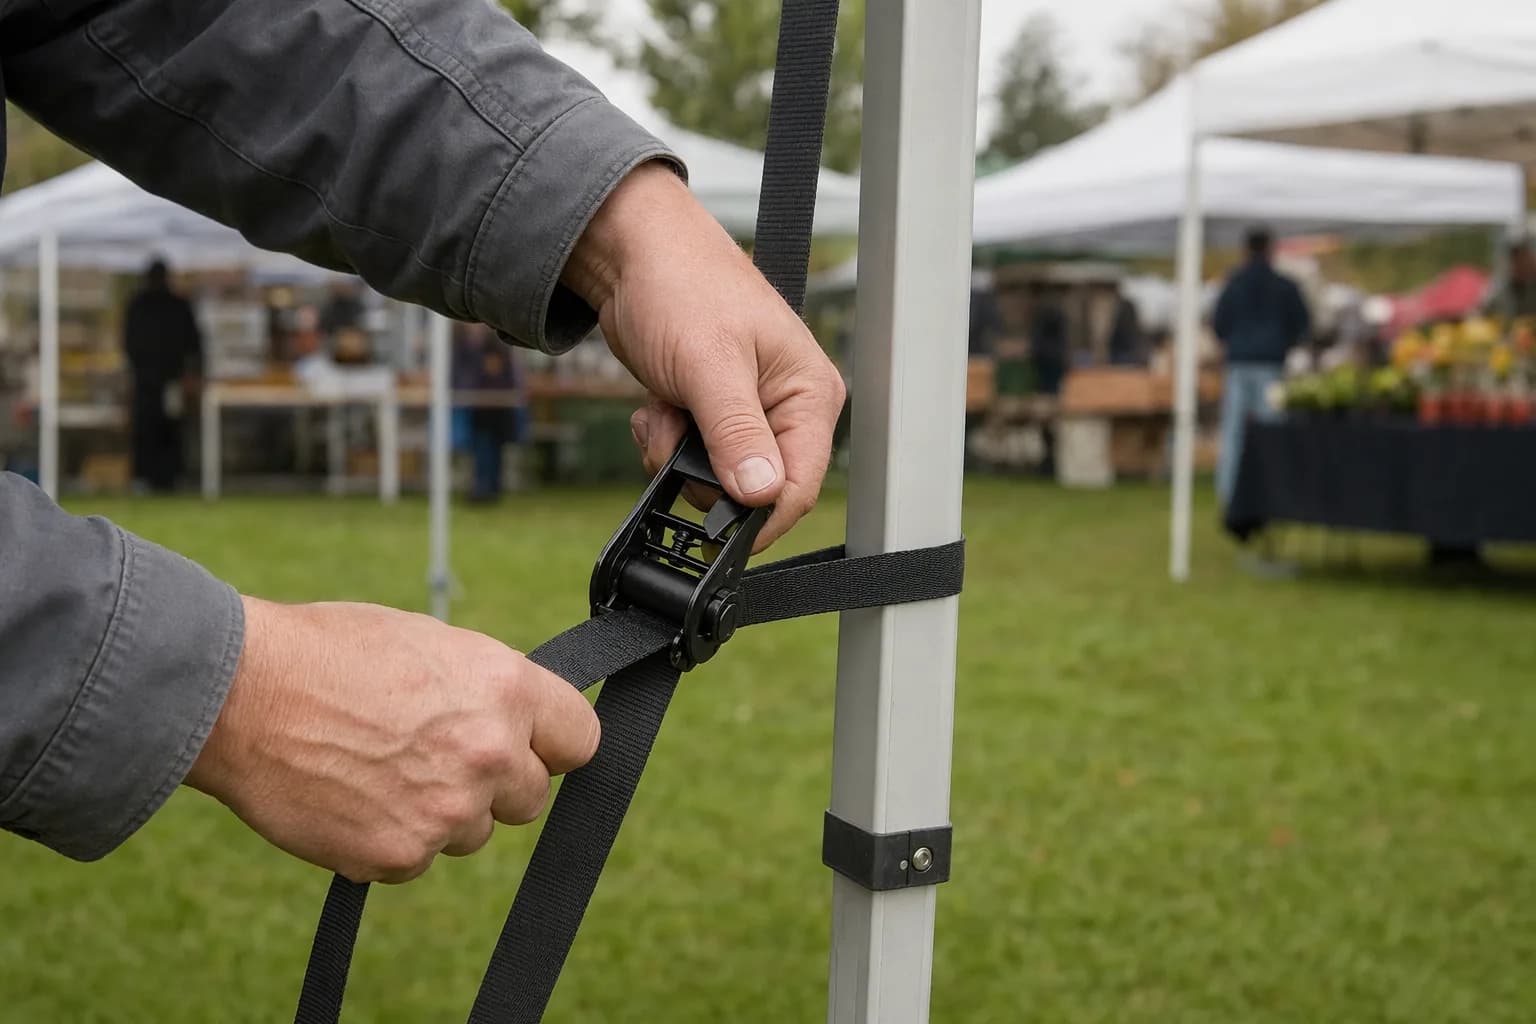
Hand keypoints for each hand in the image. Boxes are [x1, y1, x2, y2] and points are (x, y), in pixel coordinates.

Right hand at [184, 597, 598, 882]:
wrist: (241, 693)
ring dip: (439, 811)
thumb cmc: (330, 652)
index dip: (552, 744)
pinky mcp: (400, 855)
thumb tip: (518, 722)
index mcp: (506, 688)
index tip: (532, 747)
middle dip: (492, 783)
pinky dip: (390, 837)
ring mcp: (447, 811)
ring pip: (472, 831)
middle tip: (433, 755)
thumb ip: (487, 690)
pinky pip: (418, 857)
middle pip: (530, 796)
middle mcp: (490, 753)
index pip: (581, 740)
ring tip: (378, 767)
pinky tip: (351, 795)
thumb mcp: (433, 643)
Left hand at [563, 162, 845, 549]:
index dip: (757, 516)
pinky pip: (692, 458)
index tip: (713, 526)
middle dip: (705, 475)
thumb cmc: (682, 285)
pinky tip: (657, 406)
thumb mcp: (709, 365)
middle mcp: (787, 408)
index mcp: (809, 394)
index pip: (799, 486)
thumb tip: (761, 494)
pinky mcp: (714, 413)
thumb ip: (736, 434)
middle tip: (675, 435)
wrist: (631, 254)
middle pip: (756, 489)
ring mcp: (750, 412)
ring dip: (677, 456)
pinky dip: (666, 442)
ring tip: (664, 409)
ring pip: (718, 477)